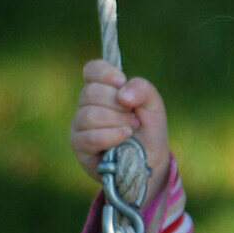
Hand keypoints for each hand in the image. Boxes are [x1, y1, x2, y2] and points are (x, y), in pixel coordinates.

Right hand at [70, 59, 169, 207]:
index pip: (92, 70)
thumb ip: (143, 89)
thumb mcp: (154, 106)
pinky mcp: (79, 146)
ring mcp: (80, 125)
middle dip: (118, 104)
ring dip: (117, 121)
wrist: (151, 161)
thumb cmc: (149, 131)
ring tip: (131, 129)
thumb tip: (122, 92)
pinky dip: (111, 135)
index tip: (121, 82)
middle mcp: (87, 106)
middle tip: (133, 116)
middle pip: (90, 92)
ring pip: (89, 114)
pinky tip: (124, 137)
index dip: (105, 72)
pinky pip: (89, 136)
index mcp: (104, 90)